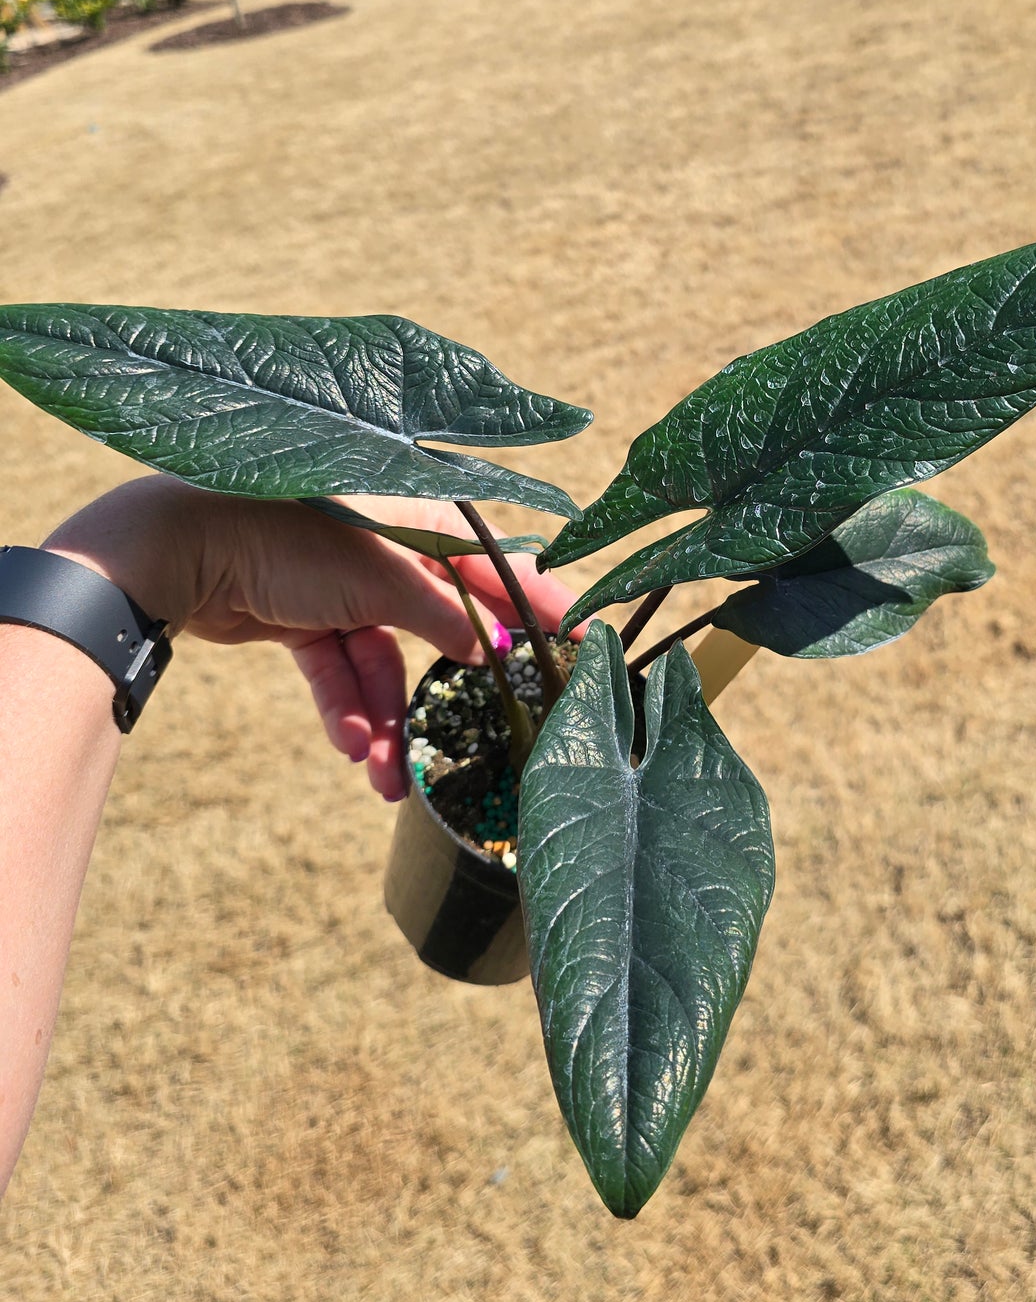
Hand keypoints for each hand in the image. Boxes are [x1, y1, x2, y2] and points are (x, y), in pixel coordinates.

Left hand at [43, 478, 578, 800]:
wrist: (187, 550)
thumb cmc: (292, 540)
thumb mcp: (383, 578)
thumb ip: (443, 614)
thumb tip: (493, 649)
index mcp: (418, 522)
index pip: (494, 569)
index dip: (538, 606)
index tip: (582, 643)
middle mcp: (387, 552)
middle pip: (441, 628)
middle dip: (453, 690)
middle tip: (491, 736)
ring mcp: (343, 588)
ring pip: (384, 667)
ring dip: (389, 722)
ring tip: (390, 780)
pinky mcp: (302, 620)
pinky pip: (339, 675)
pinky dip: (347, 711)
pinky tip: (354, 748)